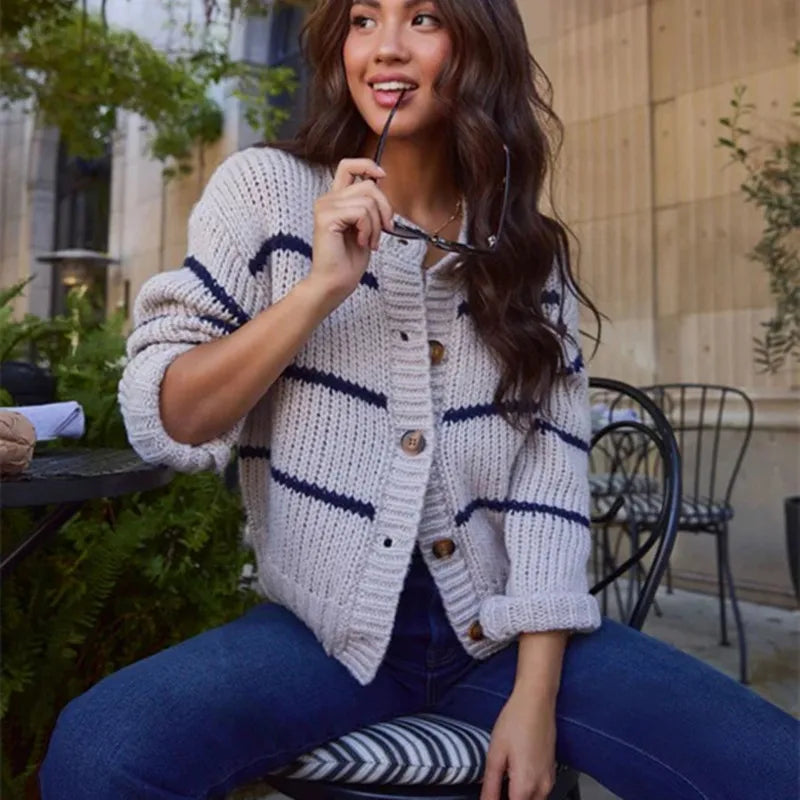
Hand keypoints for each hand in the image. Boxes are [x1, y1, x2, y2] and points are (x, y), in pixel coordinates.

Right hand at [308, 158, 393, 308]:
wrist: (335, 283)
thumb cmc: (349, 260)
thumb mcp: (365, 226)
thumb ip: (369, 205)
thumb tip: (381, 185)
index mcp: (336, 199)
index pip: (348, 165)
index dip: (368, 165)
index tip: (383, 175)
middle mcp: (327, 199)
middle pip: (368, 184)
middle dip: (385, 206)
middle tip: (386, 229)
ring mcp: (325, 207)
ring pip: (368, 200)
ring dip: (377, 225)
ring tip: (370, 241)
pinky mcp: (326, 217)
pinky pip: (361, 212)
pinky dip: (369, 229)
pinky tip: (362, 243)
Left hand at [480, 689, 557, 799]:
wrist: (537, 700)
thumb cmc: (516, 721)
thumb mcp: (495, 753)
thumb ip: (490, 785)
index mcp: (525, 785)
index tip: (489, 797)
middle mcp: (542, 788)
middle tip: (494, 791)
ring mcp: (549, 780)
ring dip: (518, 798)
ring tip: (501, 786)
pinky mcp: (551, 772)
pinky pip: (539, 793)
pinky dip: (526, 792)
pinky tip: (513, 778)